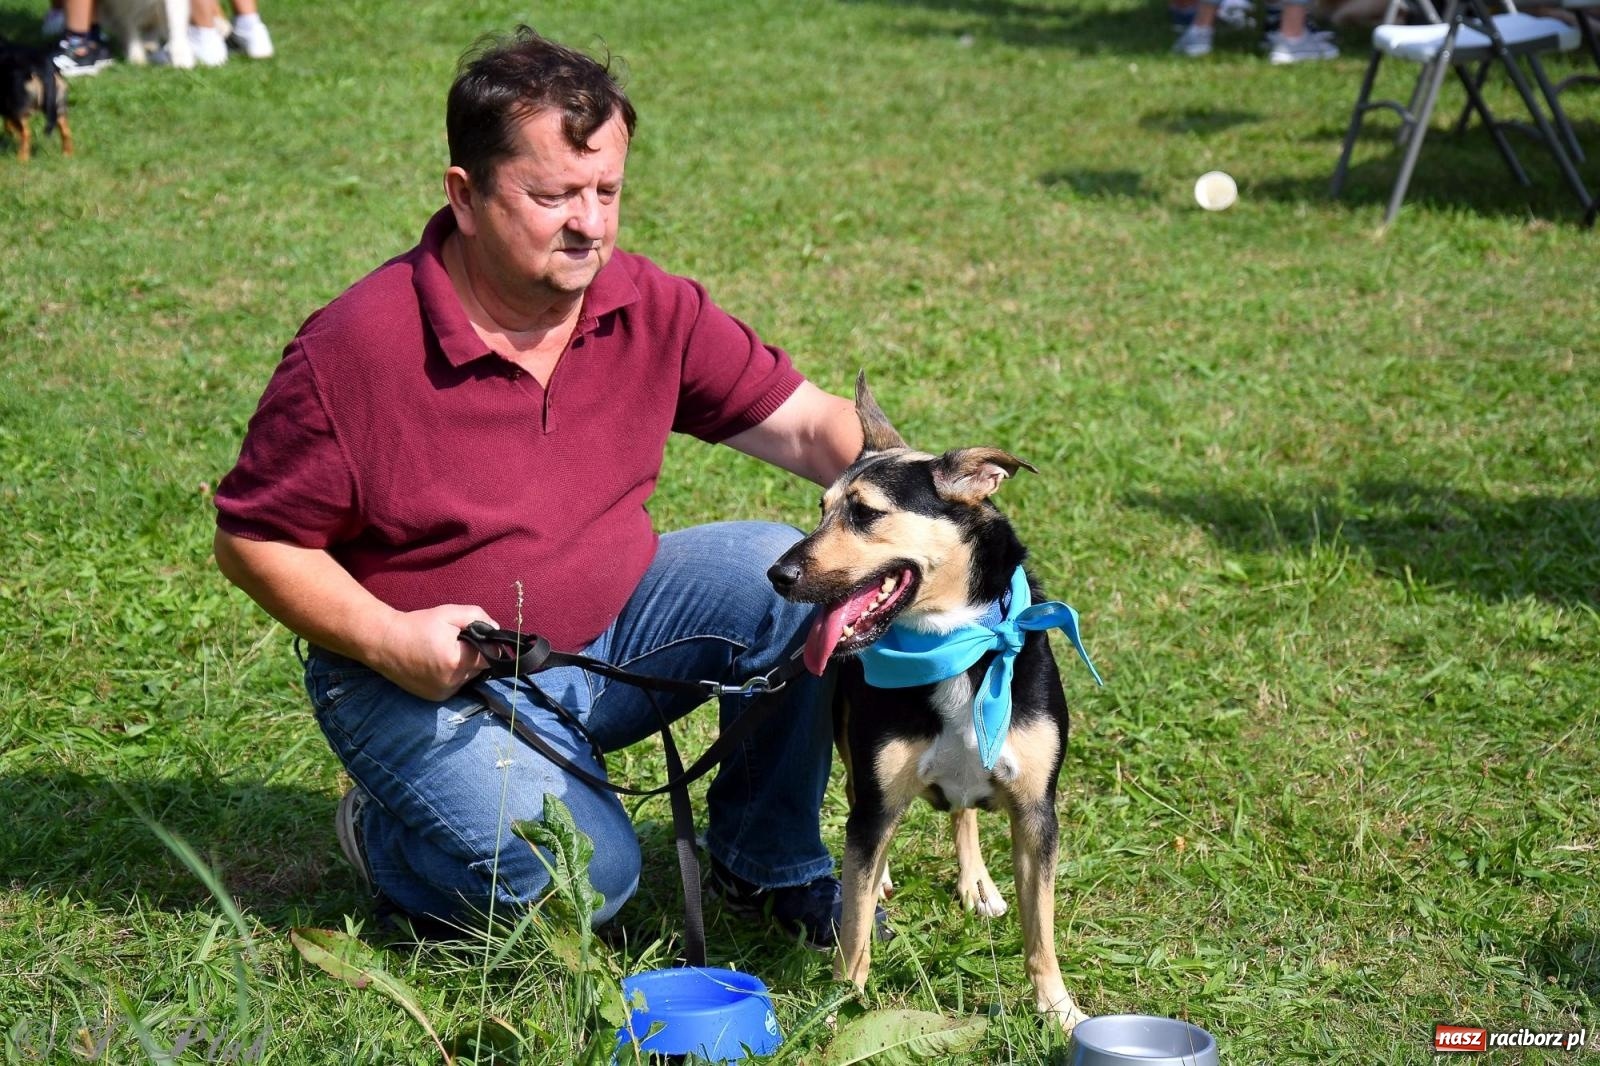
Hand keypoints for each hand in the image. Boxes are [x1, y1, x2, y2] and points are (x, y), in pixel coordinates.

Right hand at [368, 604, 498, 700]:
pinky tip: (438, 664)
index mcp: (456, 660)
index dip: (488, 645)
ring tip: (446, 652)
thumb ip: (477, 617)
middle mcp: (452, 681)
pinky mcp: (436, 698)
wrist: (384, 643)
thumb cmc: (417, 625)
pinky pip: (456, 686)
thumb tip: (496, 629)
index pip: (490, 657)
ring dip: (465, 666)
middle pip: (480, 669)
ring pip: (469, 678)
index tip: (477, 636)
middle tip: (457, 642)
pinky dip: (453, 675)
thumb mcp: (449, 613)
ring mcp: (443, 692)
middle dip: (475, 655)